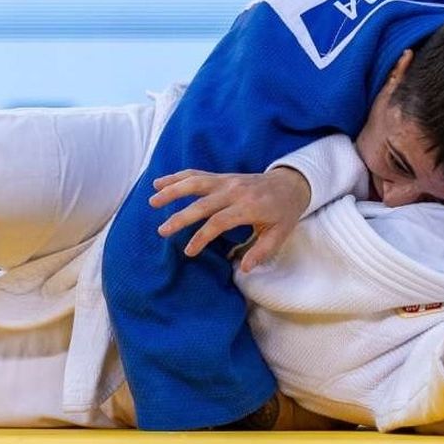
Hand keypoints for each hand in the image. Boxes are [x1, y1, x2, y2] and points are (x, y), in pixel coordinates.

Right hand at [149, 167, 311, 271]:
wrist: (291, 183)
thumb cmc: (284, 213)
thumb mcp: (280, 235)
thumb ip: (261, 251)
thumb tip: (243, 269)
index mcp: (249, 207)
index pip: (219, 222)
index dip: (202, 237)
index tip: (188, 251)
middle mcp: (235, 191)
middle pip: (202, 204)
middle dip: (180, 217)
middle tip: (162, 231)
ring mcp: (227, 181)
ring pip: (195, 183)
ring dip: (172, 191)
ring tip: (153, 201)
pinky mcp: (222, 176)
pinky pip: (196, 174)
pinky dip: (177, 177)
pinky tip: (160, 183)